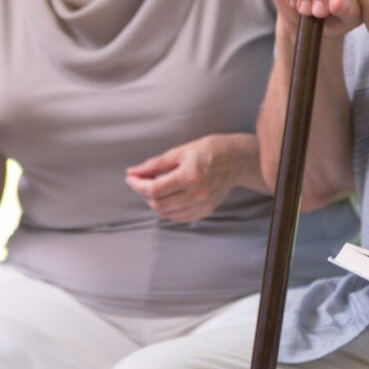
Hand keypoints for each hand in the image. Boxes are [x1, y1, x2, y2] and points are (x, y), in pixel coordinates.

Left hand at [125, 133, 255, 223]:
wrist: (237, 159)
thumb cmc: (210, 150)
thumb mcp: (181, 151)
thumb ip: (155, 164)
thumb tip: (133, 172)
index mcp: (190, 176)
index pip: (154, 189)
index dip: (137, 185)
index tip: (131, 178)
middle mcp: (197, 194)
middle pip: (158, 204)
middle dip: (144, 194)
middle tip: (141, 181)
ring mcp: (202, 205)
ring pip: (166, 213)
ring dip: (154, 203)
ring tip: (154, 189)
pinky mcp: (205, 210)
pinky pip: (179, 218)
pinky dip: (167, 211)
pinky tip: (167, 198)